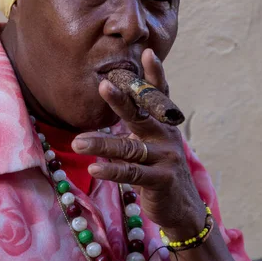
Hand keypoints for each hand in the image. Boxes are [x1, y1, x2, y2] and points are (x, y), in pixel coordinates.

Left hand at [72, 48, 205, 235]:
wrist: (183, 208)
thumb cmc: (161, 169)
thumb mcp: (155, 141)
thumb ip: (140, 122)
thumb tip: (116, 96)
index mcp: (163, 123)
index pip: (158, 94)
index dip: (154, 74)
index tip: (148, 52)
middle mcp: (166, 136)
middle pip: (140, 115)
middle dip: (121, 100)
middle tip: (103, 85)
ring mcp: (165, 157)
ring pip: (129, 147)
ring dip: (101, 144)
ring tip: (78, 142)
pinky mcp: (161, 180)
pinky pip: (131, 174)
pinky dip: (111, 170)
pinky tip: (95, 169)